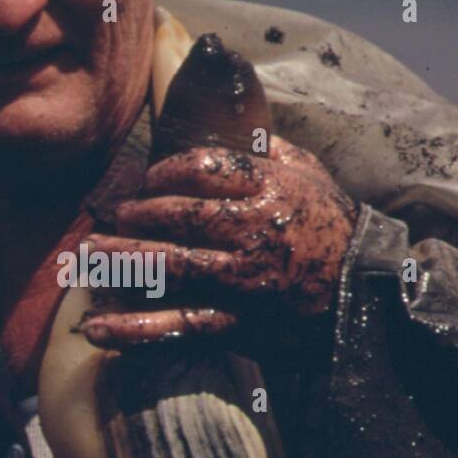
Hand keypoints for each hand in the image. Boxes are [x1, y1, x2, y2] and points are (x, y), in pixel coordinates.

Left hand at [79, 137, 357, 347]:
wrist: (366, 295)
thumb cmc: (335, 229)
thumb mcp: (311, 175)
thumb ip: (268, 149)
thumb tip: (233, 126)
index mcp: (268, 189)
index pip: (198, 169)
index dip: (162, 174)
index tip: (147, 182)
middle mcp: (250, 232)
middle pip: (174, 215)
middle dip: (135, 214)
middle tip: (113, 217)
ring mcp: (240, 281)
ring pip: (167, 264)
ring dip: (121, 259)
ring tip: (90, 255)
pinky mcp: (235, 324)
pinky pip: (176, 326)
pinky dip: (133, 330)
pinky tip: (97, 328)